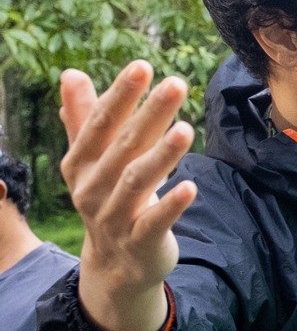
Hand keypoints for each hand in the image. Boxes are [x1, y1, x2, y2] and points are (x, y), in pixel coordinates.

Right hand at [59, 62, 197, 330]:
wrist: (116, 263)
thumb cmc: (109, 198)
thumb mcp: (93, 161)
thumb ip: (84, 119)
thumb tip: (71, 73)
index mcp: (80, 164)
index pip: (99, 124)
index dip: (119, 95)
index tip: (142, 66)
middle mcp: (92, 188)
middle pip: (122, 147)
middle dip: (148, 114)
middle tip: (176, 83)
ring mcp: (114, 216)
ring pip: (137, 181)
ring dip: (162, 155)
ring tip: (186, 128)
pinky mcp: (139, 241)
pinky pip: (155, 221)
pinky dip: (171, 204)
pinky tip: (191, 186)